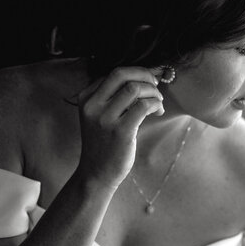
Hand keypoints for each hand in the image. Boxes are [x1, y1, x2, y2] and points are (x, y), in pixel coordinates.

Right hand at [77, 67, 163, 189]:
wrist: (96, 173)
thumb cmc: (104, 141)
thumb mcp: (100, 114)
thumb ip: (115, 96)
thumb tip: (147, 75)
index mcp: (86, 97)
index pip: (114, 73)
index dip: (136, 72)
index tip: (149, 78)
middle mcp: (92, 105)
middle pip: (121, 74)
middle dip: (145, 74)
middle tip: (156, 84)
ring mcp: (105, 119)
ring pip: (134, 88)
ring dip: (152, 91)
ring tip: (158, 102)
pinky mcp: (120, 132)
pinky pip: (143, 106)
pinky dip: (155, 104)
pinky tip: (158, 111)